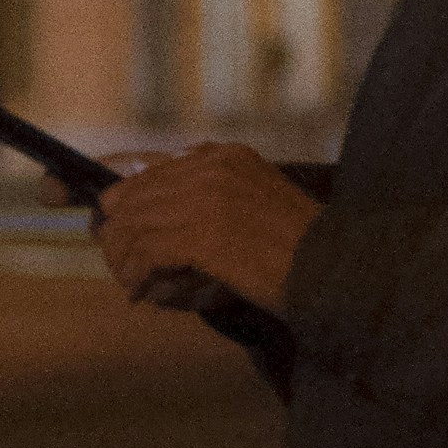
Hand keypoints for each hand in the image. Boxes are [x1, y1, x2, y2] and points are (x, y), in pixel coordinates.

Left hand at [96, 145, 322, 315]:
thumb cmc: (299, 249)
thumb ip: (213, 198)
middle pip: (136, 196)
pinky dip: (136, 274)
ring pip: (135, 225)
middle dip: (120, 233)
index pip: (153, 170)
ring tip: (131, 282)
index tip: (113, 223)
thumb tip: (158, 218)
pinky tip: (141, 290)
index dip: (126, 198)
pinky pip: (145, 252)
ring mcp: (205, 199)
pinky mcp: (201, 234)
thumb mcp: (256, 204)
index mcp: (225, 156)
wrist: (334, 268)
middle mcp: (211, 168)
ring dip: (124, 258)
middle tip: (119, 262)